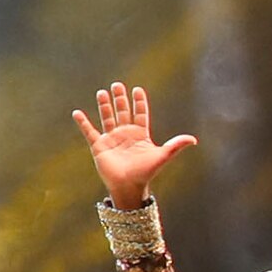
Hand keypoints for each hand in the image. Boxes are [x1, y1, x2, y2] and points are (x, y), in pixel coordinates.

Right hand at [74, 80, 194, 208]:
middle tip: (117, 84)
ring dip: (104, 105)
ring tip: (102, 92)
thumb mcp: (162, 156)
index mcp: (140, 134)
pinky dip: (83, 122)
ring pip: (107, 117)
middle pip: (122, 112)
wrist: (129, 186)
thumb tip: (193, 139)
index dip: (139, 102)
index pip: (140, 114)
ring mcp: (111, 139)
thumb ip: (176, 146)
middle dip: (120, 98)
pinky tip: (77, 113)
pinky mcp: (99, 146)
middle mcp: (125, 134)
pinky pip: (89, 131)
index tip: (137, 89)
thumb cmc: (146, 172)